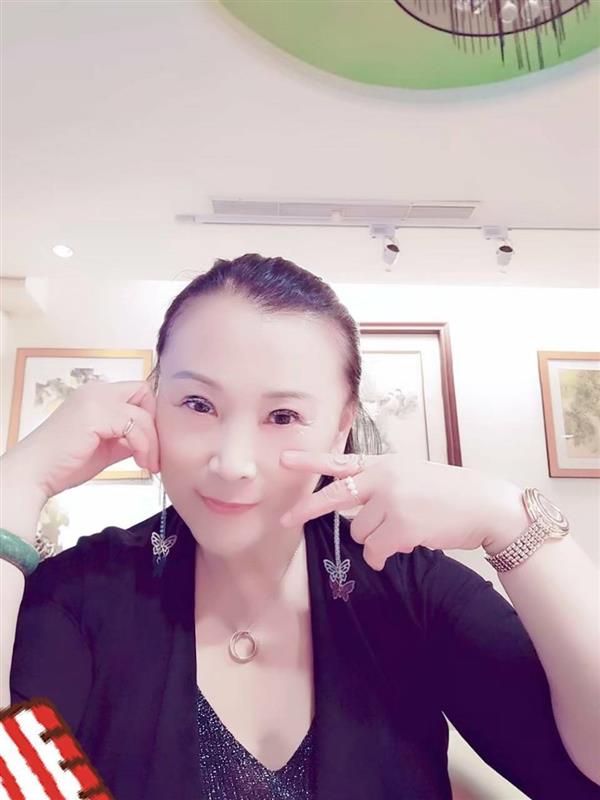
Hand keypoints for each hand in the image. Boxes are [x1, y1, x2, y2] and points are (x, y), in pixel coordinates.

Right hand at [3, 379, 160, 498]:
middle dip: (154, 424)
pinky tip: (140, 462)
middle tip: (153, 452)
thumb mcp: (106, 446)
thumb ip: (127, 438)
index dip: (149, 417)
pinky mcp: (95, 414)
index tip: (149, 444)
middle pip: (145, 393)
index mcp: (96, 394)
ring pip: (144, 414)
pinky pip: (135, 427)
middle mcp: (96, 390)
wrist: (35, 473)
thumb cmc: (65, 463)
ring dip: (152, 442)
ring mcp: (95, 399)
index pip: (138, 393)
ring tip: (148, 464)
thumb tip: (151, 440)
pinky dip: (143, 446)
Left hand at [279, 450, 522, 570]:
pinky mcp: (401, 526)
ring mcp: (392, 501)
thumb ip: (381, 487)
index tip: (284, 460)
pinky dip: (384, 555)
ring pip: (359, 532)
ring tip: (405, 530)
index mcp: (385, 463)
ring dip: (376, 540)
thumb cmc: (448, 494)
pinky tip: (407, 545)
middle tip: (284, 520)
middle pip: (336, 496)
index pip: (342, 460)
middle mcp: (384, 477)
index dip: (311, 461)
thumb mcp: (411, 476)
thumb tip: (358, 521)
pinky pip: (375, 551)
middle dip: (307, 509)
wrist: (484, 505)